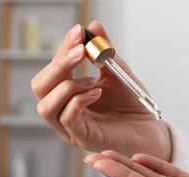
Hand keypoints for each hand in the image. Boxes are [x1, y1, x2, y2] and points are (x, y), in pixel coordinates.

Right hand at [31, 22, 170, 159]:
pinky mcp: (82, 138)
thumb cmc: (131, 103)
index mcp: (68, 92)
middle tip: (81, 51)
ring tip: (92, 81)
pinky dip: (79, 101)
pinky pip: (67, 119)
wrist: (149, 127)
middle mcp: (64, 109)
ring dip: (67, 87)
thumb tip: (94, 26)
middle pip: (39, 87)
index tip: (79, 32)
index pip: (53, 69)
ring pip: (46, 106)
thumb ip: (105, 52)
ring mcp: (70, 127)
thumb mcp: (118, 73)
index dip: (63, 49)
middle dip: (58, 66)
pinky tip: (97, 93)